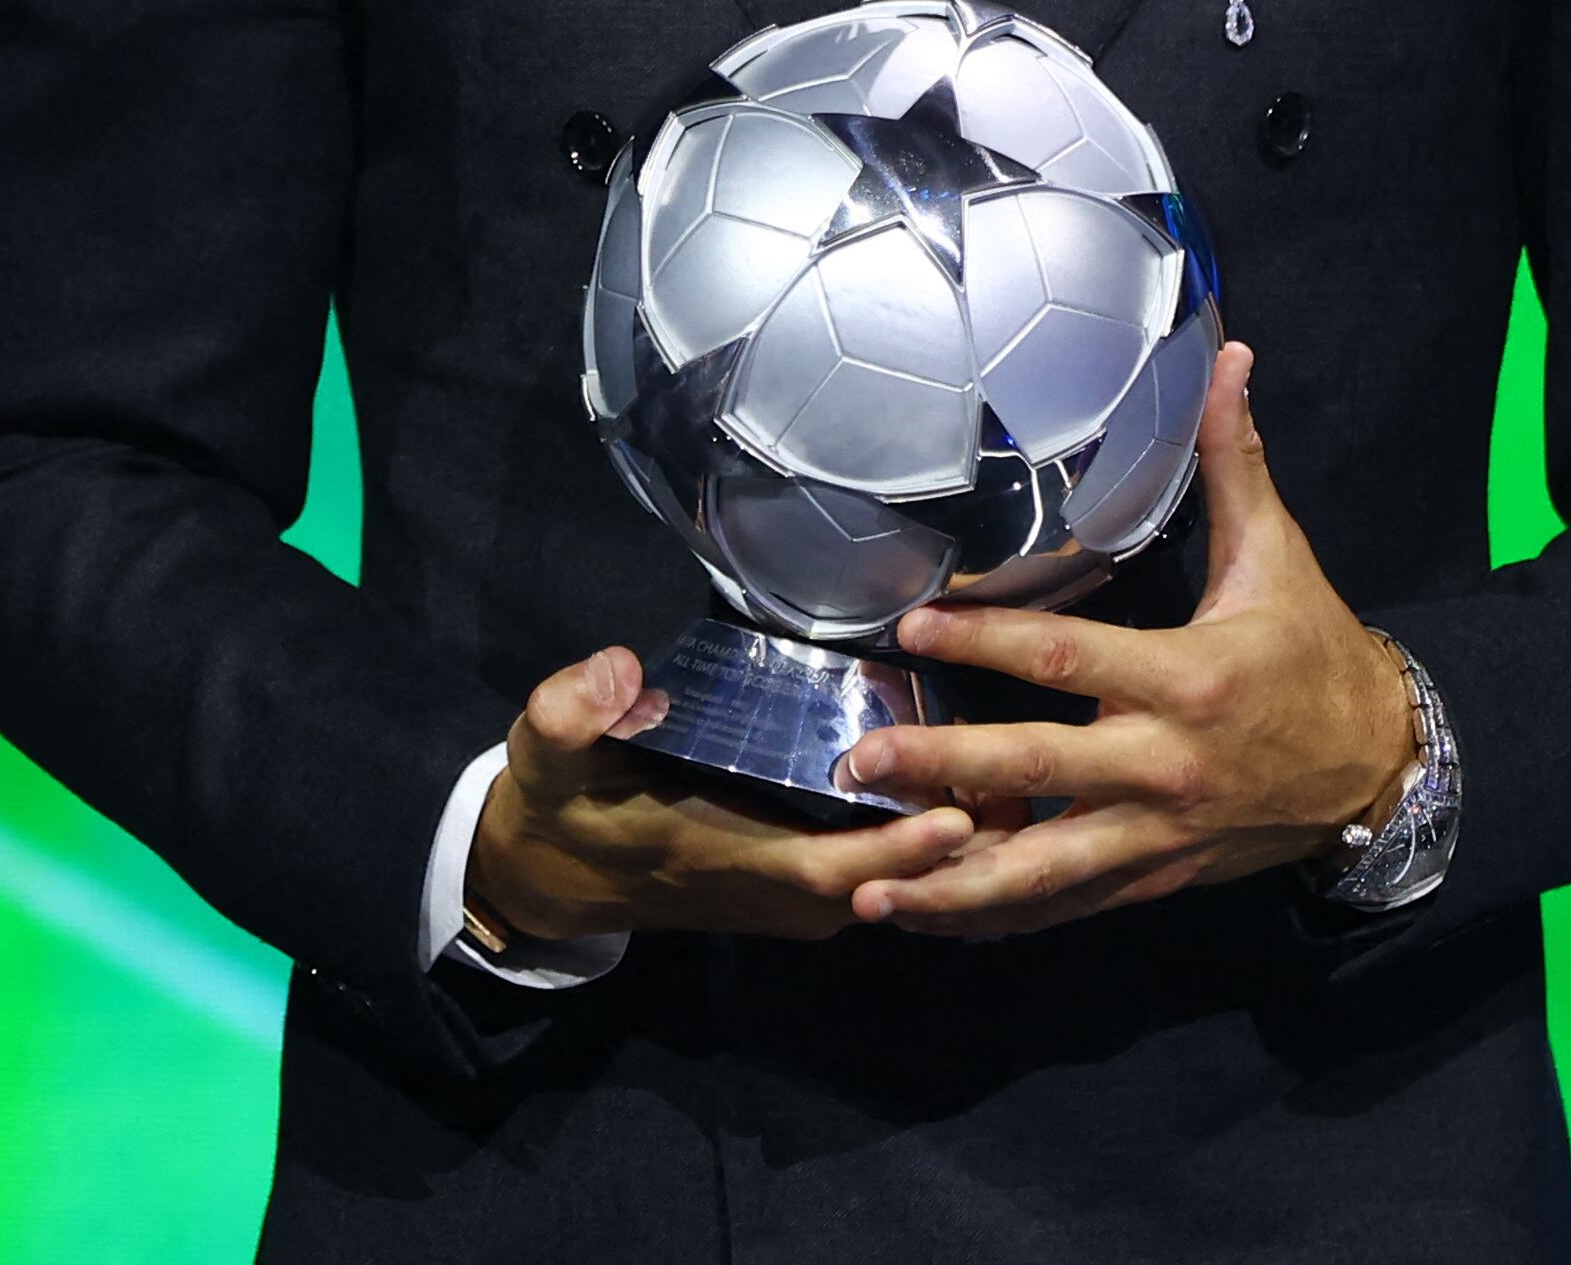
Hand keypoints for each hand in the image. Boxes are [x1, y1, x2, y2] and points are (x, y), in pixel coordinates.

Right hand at [462, 644, 983, 944]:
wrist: (549, 878)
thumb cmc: (556, 807)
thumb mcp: (543, 752)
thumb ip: (571, 710)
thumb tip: (622, 671)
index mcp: (717, 857)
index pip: (820, 867)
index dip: (889, 852)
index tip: (954, 816)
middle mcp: (767, 892)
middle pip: (881, 885)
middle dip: (955, 850)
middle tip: (1027, 787)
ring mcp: (785, 899)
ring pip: (888, 890)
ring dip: (952, 855)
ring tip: (1020, 787)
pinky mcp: (793, 891)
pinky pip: (877, 884)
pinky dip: (926, 858)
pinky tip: (970, 803)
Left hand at [836, 341, 1413, 937]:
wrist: (1387, 766)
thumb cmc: (1315, 651)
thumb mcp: (1280, 556)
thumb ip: (1234, 462)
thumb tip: (1228, 358)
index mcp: (1186, 678)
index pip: (1067, 656)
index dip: (986, 641)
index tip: (913, 628)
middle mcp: (1165, 763)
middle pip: (1039, 768)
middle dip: (944, 769)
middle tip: (860, 761)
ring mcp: (1159, 832)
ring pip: (1046, 867)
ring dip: (956, 880)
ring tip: (873, 891)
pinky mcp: (1157, 877)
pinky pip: (1069, 903)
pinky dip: (1000, 916)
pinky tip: (932, 919)